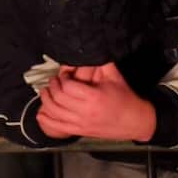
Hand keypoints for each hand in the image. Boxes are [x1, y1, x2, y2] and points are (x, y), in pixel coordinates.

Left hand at [37, 62, 155, 141]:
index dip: (62, 78)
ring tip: (46, 92)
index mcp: (93, 97)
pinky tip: (42, 112)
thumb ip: (101, 61)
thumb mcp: (114, 76)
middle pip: (58, 99)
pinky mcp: (80, 131)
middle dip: (53, 87)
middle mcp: (85, 112)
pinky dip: (46, 119)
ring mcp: (81, 124)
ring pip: (54, 113)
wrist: (135, 121)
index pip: (68, 86)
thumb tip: (90, 47)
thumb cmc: (125, 97)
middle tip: (53, 81)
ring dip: (46, 101)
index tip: (64, 74)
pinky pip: (57, 127)